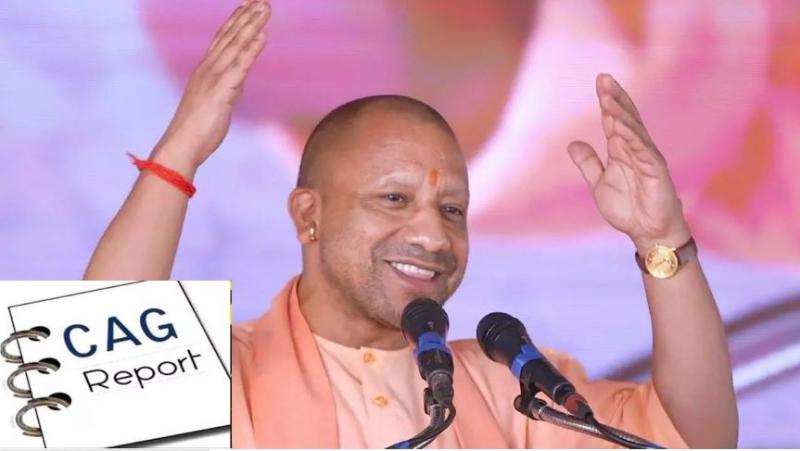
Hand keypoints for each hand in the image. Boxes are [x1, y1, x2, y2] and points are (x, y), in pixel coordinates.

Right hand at [152, 0, 270, 172]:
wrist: (181, 145)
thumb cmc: (197, 130)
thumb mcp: (216, 105)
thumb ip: (227, 89)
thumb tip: (238, 82)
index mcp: (205, 72)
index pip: (222, 40)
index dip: (236, 22)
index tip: (248, 6)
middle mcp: (208, 69)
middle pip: (230, 36)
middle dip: (247, 16)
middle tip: (262, 0)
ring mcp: (214, 78)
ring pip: (235, 45)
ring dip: (251, 25)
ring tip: (265, 8)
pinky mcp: (221, 91)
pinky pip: (239, 66)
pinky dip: (251, 49)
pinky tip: (262, 35)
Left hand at [567, 74, 690, 252]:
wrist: (648, 232)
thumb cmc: (629, 208)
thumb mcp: (599, 183)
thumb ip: (588, 163)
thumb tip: (572, 143)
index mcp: (622, 150)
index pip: (614, 119)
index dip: (607, 100)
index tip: (600, 81)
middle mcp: (636, 149)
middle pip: (625, 117)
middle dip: (615, 97)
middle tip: (603, 78)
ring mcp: (647, 157)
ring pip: (633, 129)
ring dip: (620, 113)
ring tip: (607, 97)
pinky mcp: (655, 170)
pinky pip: (642, 149)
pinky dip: (631, 136)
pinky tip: (620, 124)